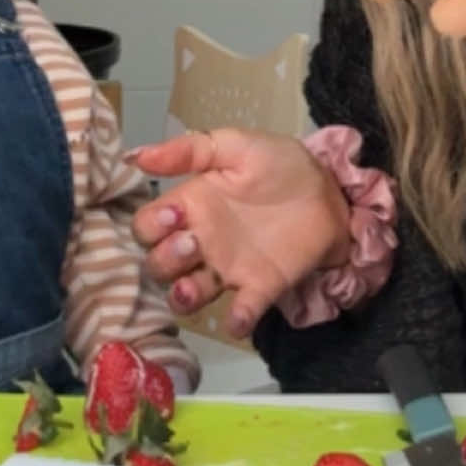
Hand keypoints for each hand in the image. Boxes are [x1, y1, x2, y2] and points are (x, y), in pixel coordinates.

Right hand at [131, 130, 350, 336]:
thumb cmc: (279, 164)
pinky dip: (236, 320)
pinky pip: (241, 313)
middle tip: (193, 240)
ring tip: (195, 283)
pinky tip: (238, 314)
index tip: (173, 214)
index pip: (147, 225)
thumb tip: (135, 156)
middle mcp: (202, 241)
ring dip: (184, 296)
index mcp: (192, 204)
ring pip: (186, 296)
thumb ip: (189, 150)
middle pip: (158, 264)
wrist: (330, 188)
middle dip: (165, 258)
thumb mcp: (235, 145)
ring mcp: (229, 268)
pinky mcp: (261, 287)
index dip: (151, 226)